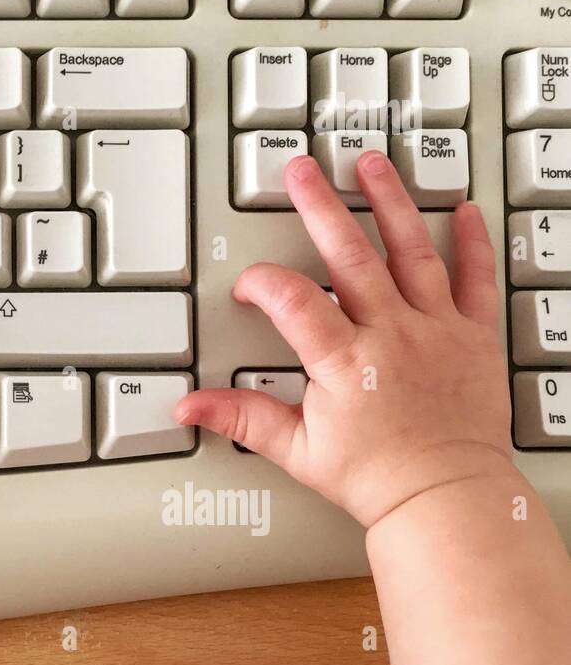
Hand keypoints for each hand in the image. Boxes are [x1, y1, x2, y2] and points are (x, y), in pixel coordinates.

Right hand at [175, 150, 514, 527]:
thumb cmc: (378, 478)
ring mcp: (435, 331)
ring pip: (411, 252)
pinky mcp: (472, 337)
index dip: (262, 283)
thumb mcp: (297, 450)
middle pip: (349, 255)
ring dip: (390, 203)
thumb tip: (191, 406)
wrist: (447, 499)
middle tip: (302, 169)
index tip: (249, 286)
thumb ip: (242, 418)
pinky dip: (470, 244)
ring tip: (373, 165)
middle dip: (320, 205)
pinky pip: (474, 280)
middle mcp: (391, 335)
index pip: (293, 300)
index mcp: (345, 362)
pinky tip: (463, 212)